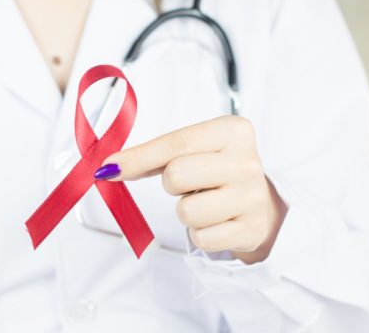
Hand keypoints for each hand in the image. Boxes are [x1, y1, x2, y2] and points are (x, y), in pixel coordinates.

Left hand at [95, 116, 286, 263]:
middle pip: (176, 176)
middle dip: (171, 184)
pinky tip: (215, 220)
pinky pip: (201, 237)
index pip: (175, 144)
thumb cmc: (217, 169)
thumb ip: (154, 154)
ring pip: (186, 211)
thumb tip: (109, 168)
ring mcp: (252, 197)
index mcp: (233, 131)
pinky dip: (199, 233)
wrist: (260, 201)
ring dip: (186, 211)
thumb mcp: (195, 149)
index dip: (138, 158)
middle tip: (189, 183)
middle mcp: (247, 162)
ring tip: (205, 202)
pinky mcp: (251, 230)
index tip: (109, 168)